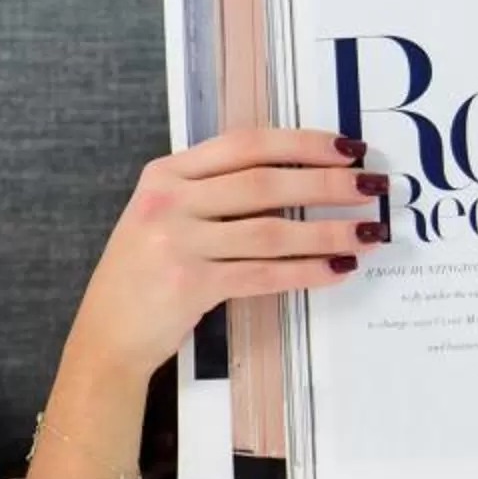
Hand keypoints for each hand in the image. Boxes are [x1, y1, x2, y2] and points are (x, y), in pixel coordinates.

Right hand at [63, 128, 375, 386]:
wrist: (106, 335)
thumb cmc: (143, 275)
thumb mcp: (164, 216)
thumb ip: (211, 193)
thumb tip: (298, 179)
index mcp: (165, 173)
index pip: (245, 145)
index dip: (302, 143)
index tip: (347, 147)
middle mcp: (168, 202)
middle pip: (263, 182)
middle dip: (326, 182)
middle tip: (371, 185)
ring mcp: (177, 244)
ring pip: (271, 231)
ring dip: (328, 231)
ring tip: (369, 231)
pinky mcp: (190, 287)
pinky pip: (263, 274)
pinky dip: (306, 271)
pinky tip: (338, 268)